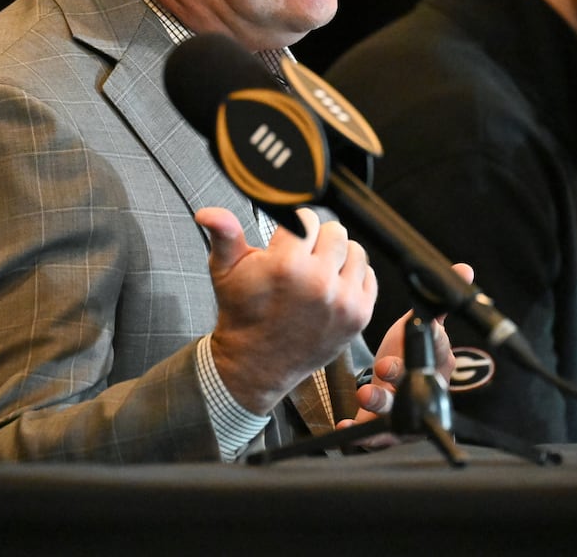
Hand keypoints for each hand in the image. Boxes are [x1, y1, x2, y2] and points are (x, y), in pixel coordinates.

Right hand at [199, 205, 374, 414]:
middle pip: (334, 231)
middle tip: (302, 256)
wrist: (255, 364)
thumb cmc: (241, 314)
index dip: (295, 226)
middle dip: (317, 239)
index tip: (287, 240)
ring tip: (318, 271)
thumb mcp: (225, 270)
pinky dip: (353, 278)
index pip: (307, 218)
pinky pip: (369, 277)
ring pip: (355, 251)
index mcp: (287, 266)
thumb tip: (208, 212)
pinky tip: (332, 287)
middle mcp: (319, 282)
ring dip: (338, 256)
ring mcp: (342, 301)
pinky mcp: (358, 317)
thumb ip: (224, 234)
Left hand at [336, 262, 473, 445]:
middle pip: (418, 386)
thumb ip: (437, 302)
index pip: (438, 352)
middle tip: (384, 366)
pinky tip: (345, 425)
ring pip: (397, 413)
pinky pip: (373, 436)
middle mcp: (424, 390)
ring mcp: (406, 413)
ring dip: (380, 403)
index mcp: (437, 363)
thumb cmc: (412, 352)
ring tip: (365, 393)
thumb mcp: (423, 324)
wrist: (401, 387)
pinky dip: (359, 433)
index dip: (427, 345)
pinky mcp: (384, 429)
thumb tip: (465, 269)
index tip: (412, 331)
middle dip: (400, 376)